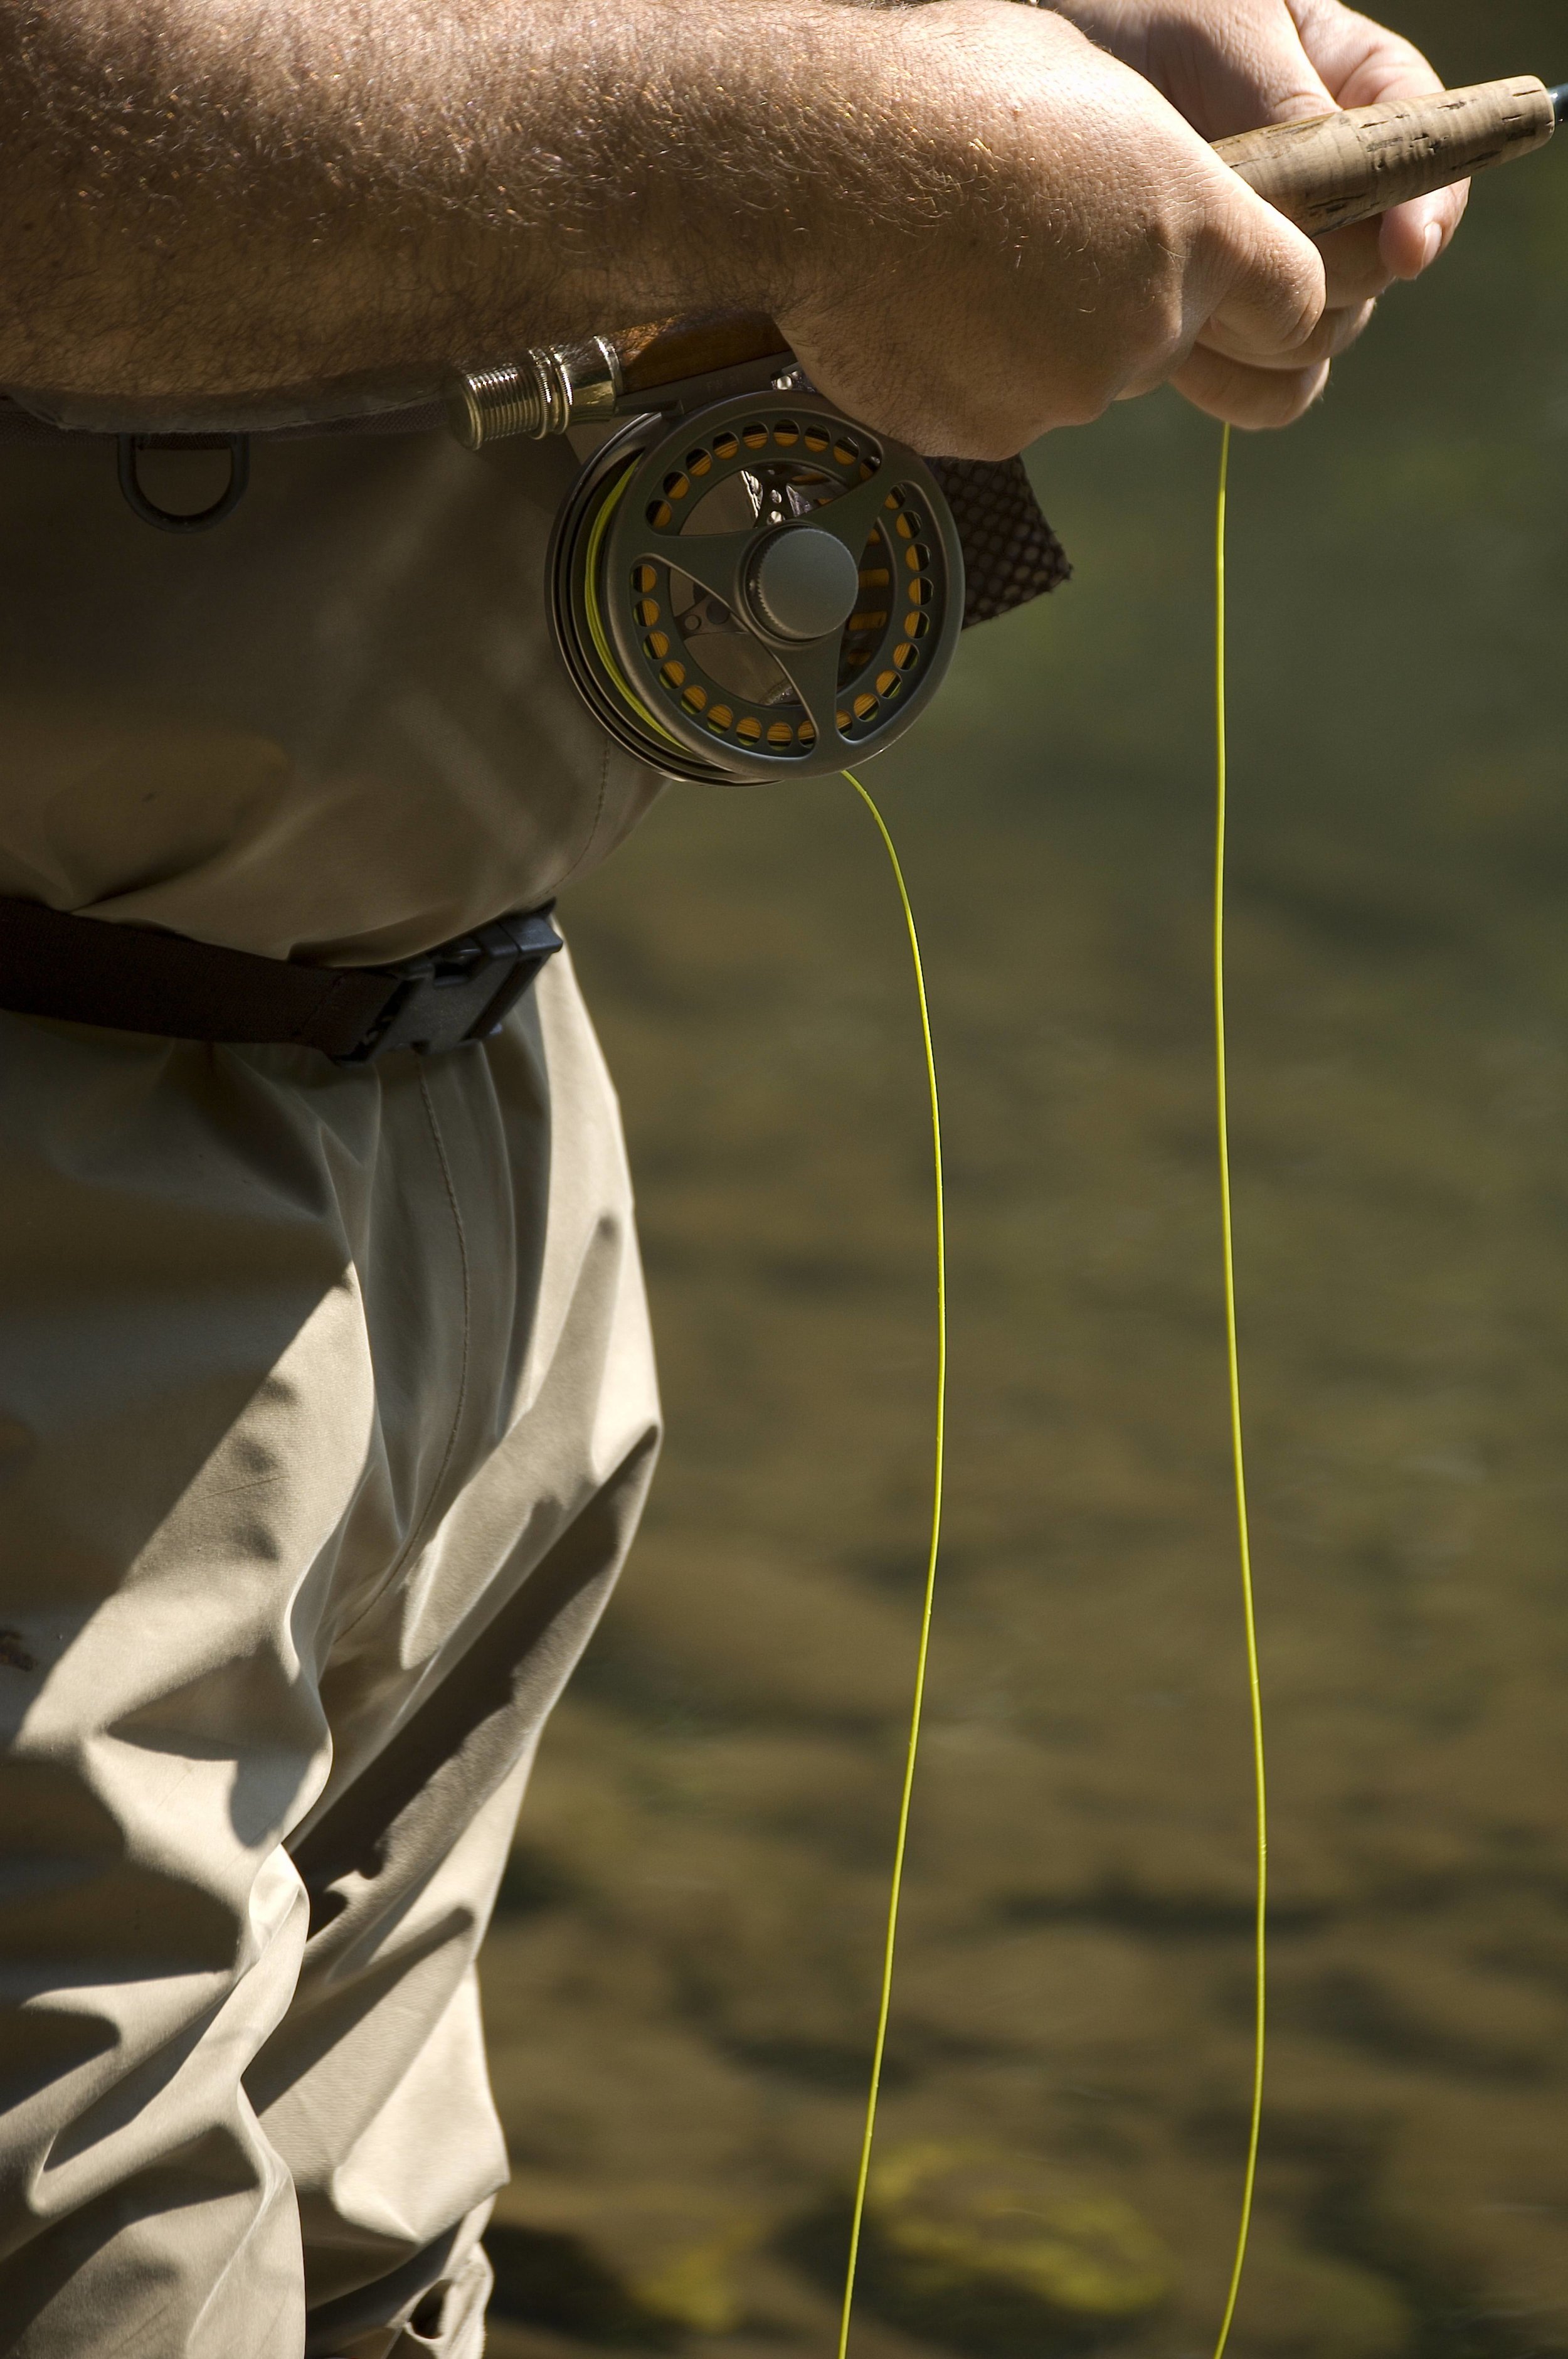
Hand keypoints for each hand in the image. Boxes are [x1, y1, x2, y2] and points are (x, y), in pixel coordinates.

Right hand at [777, 1, 1327, 452]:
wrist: (827, 165)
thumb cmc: (951, 95)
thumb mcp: (1093, 91)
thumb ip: (1157, 178)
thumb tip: (1159, 218)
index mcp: (1202, 229)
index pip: (1296, 304)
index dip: (1268, 296)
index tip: (1245, 294)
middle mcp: (1152, 326)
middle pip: (1169, 342)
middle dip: (1125, 305)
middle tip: (1043, 243)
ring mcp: (1070, 393)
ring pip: (1081, 380)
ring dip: (1041, 339)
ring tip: (965, 265)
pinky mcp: (992, 434)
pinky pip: (1000, 410)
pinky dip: (971, 375)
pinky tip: (925, 308)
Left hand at [1047, 0, 1467, 423]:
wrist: (1017, 89)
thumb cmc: (1128, 11)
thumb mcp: (1214, 29)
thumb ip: (1287, 104)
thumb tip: (1347, 198)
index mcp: (1351, 96)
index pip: (1426, 159)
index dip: (1429, 208)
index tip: (1404, 249)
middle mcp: (1326, 190)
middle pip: (1370, 274)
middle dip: (1316, 276)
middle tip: (1235, 249)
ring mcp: (1270, 265)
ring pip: (1319, 340)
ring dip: (1268, 333)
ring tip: (1187, 292)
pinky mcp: (1210, 321)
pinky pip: (1260, 390)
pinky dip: (1232, 384)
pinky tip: (1177, 356)